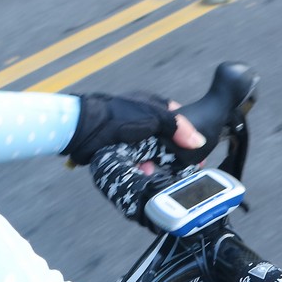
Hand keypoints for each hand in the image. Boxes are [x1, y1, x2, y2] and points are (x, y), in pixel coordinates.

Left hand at [63, 91, 205, 165]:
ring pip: (151, 155)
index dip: (188, 136)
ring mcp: (131, 137)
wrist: (83, 129)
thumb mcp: (154, 117)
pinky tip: (143, 174)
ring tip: (162, 174)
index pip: (178, 121)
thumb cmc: (117, 116)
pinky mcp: (120, 152)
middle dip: (172, 155)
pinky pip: (137, 163)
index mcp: (153, 106)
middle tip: (183, 169)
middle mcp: (143, 120)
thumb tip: (199, 142)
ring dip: (156, 165)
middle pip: (166, 141)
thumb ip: (178, 128)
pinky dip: (141, 169)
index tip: (197, 152)